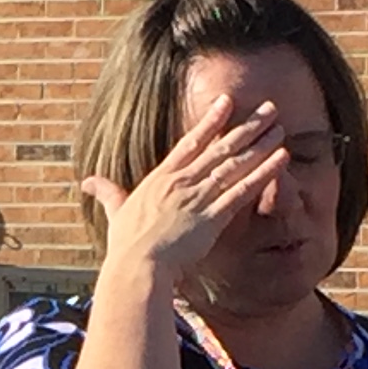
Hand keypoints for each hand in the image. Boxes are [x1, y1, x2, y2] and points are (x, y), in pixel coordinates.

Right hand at [81, 97, 287, 294]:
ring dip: (260, 143)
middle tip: (269, 107)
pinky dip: (263, 173)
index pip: (190, 142)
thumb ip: (106, 194)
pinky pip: (242, 190)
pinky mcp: (212, 217)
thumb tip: (87, 182)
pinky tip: (280, 159)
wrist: (136, 267)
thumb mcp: (115, 214)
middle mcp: (182, 182)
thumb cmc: (125, 245)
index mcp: (161, 178)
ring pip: (235, 164)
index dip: (210, 121)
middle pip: (220, 147)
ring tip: (279, 127)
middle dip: (246, 125)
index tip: (227, 102)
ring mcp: (198, 198)